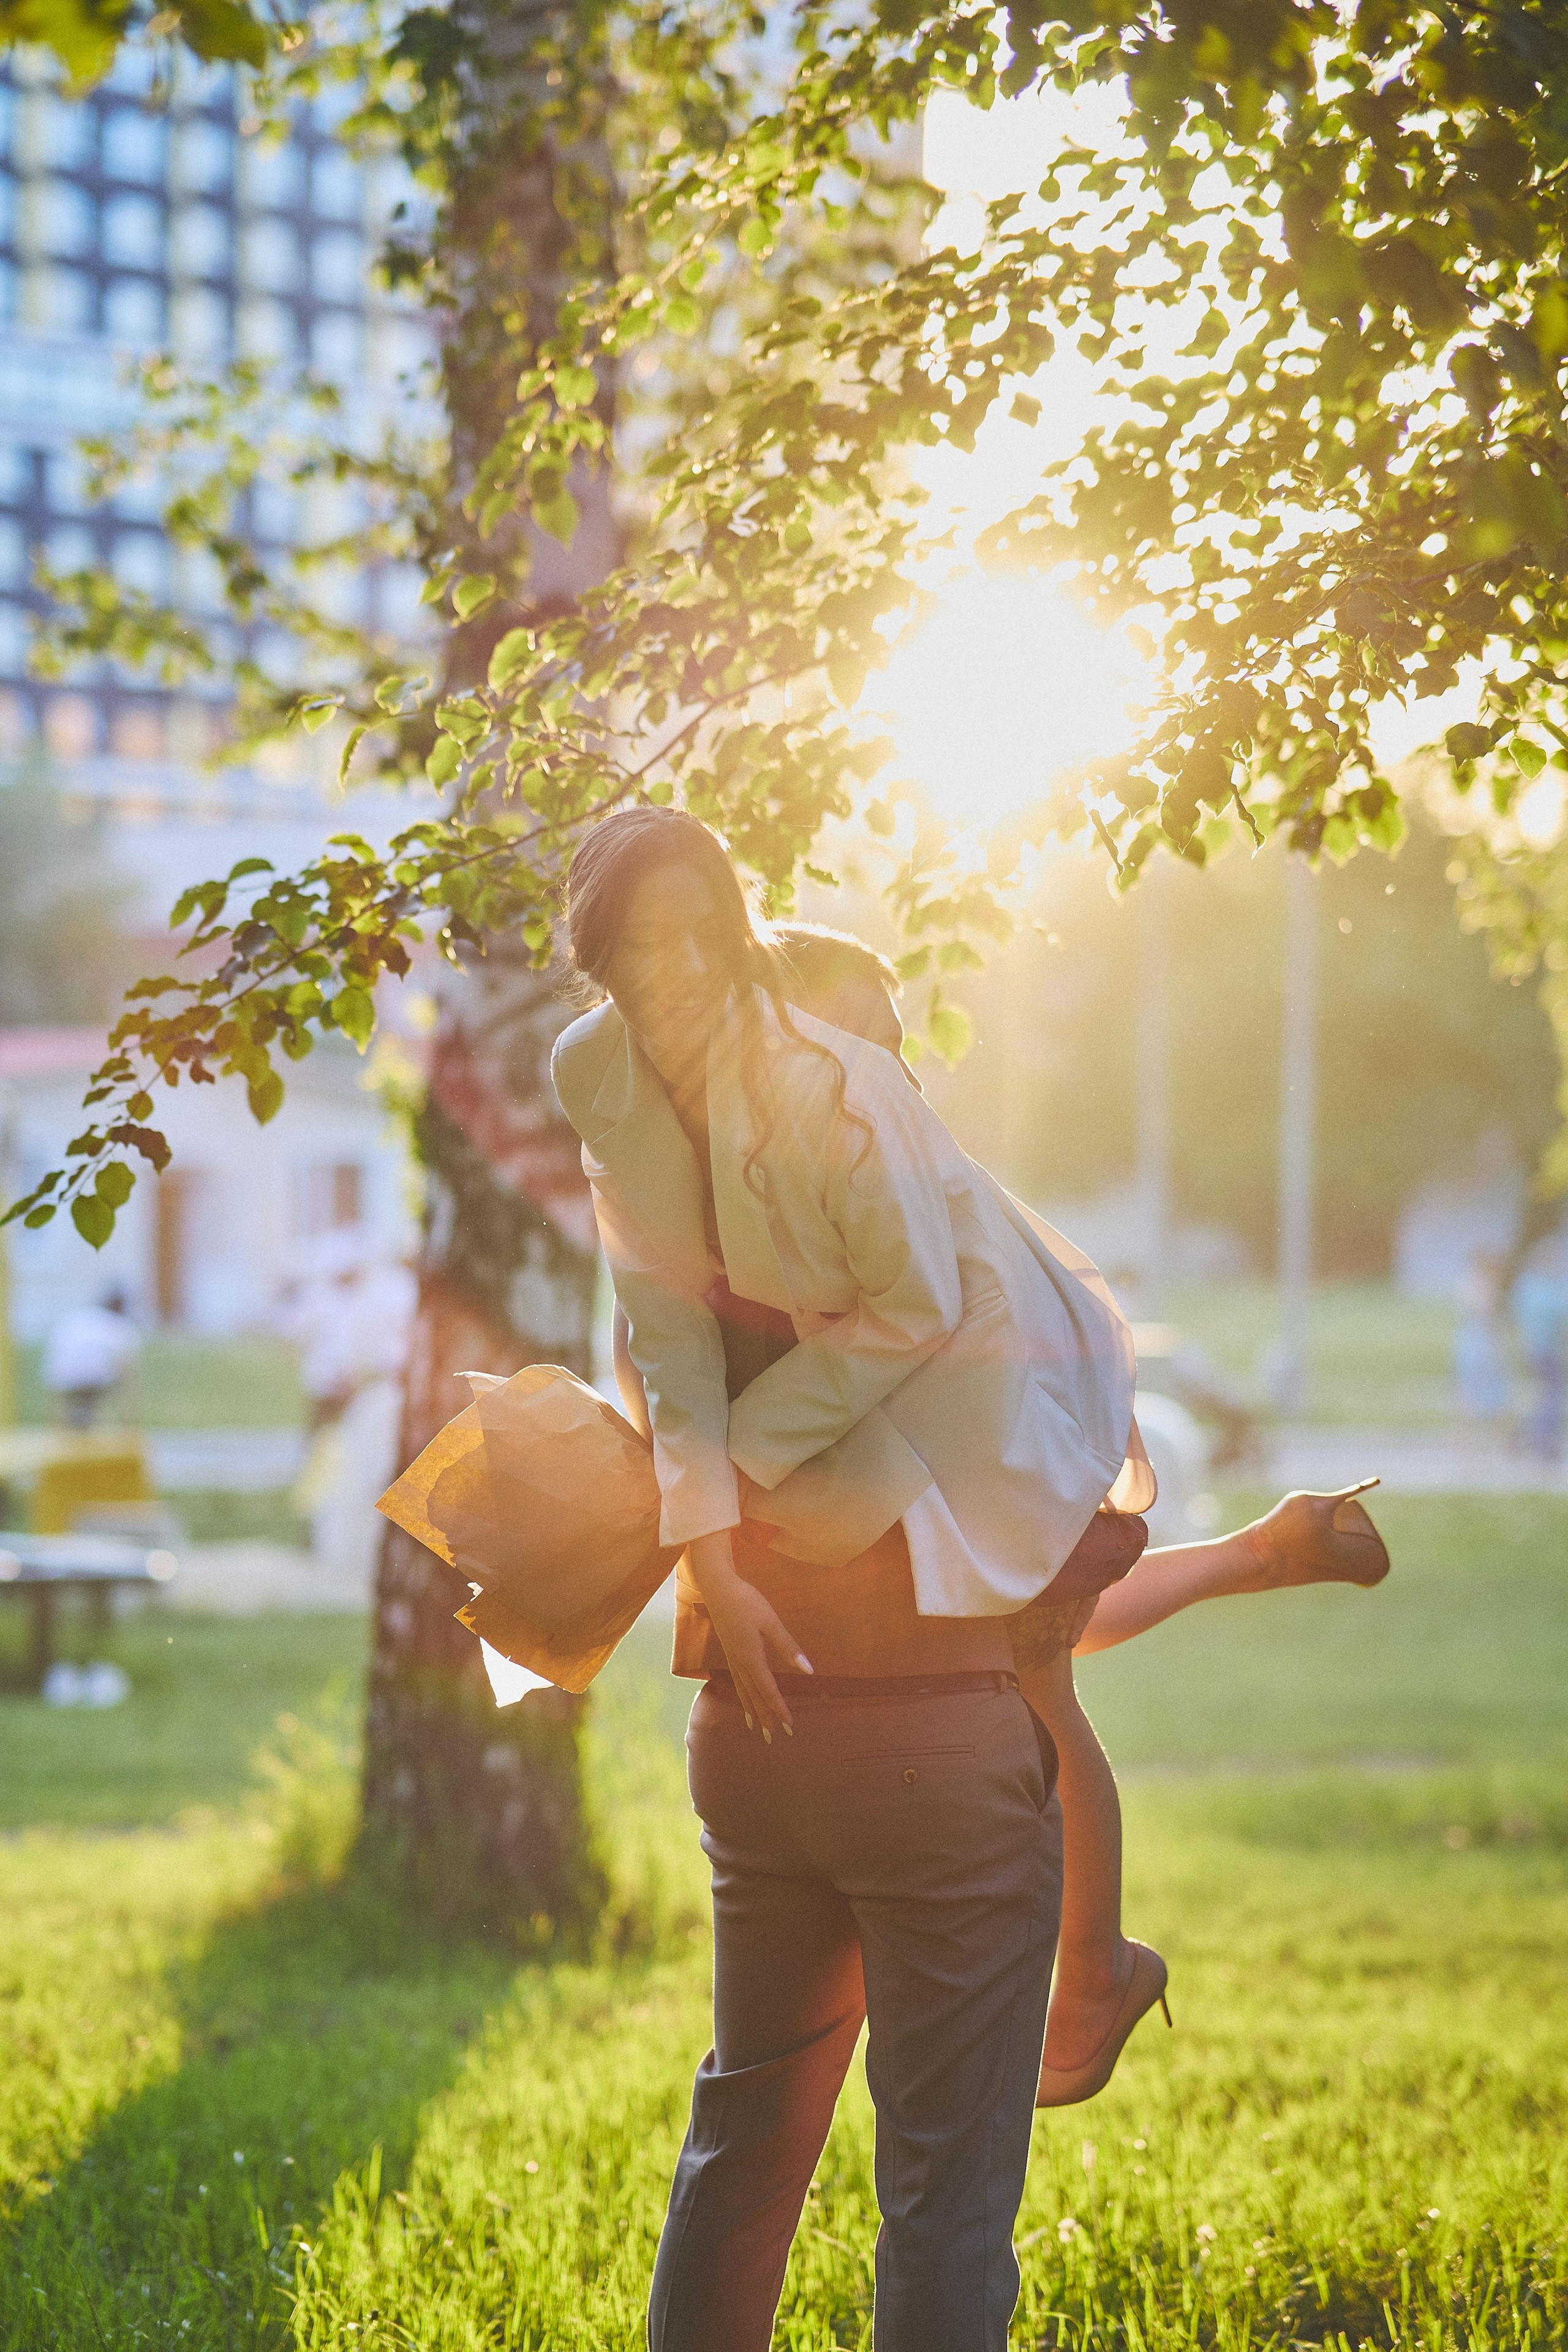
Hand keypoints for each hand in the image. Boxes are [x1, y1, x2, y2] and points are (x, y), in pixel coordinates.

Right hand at [687, 1530, 811, 1740]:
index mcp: (751, 1657)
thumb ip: (788, 1647)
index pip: (768, 1690)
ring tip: (757, 1728)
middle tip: (774, 1738)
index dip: (779, 1708)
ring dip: (752, 1710)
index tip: (789, 1726)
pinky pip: (736, 1682)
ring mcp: (732, 1658)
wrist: (717, 1587)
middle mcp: (740, 1663)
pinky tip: (743, 1700)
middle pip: (754, 1696)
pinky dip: (742, 1696)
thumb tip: (808, 1670)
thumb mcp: (771, 1621)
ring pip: (743, 1691)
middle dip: (765, 1717)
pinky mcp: (729, 1652)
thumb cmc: (746, 1601)